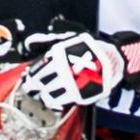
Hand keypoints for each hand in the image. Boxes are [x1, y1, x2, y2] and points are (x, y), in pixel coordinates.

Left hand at [14, 32, 131, 113]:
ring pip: (49, 94)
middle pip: (40, 82)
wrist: (110, 60)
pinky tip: (54, 99)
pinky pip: (61, 101)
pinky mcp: (77, 95)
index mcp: (57, 56)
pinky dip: (55, 101)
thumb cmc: (89, 48)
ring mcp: (69, 83)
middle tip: (30, 88)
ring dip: (43, 94)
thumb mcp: (67, 38)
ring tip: (42, 95)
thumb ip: (47, 40)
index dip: (31, 74)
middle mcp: (61, 70)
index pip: (37, 69)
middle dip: (33, 86)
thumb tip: (31, 43)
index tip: (28, 77)